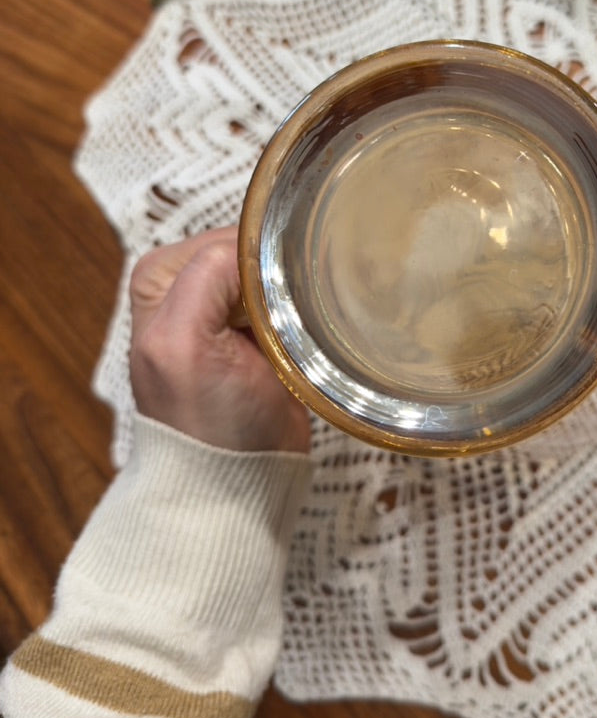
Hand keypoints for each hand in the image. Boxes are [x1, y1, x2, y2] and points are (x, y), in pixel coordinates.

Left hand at [129, 226, 309, 452]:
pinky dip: (305, 305)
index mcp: (162, 279)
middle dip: (280, 273)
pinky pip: (291, 296)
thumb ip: (206, 276)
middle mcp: (191, 286)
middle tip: (294, 313)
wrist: (243, 478)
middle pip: (253, 251)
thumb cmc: (207, 421)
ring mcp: (229, 309)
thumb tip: (252, 242)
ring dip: (297, 290)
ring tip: (304, 324)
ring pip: (277, 270)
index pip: (225, 239)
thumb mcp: (184, 342)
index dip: (260, 260)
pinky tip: (312, 326)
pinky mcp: (261, 331)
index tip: (278, 299)